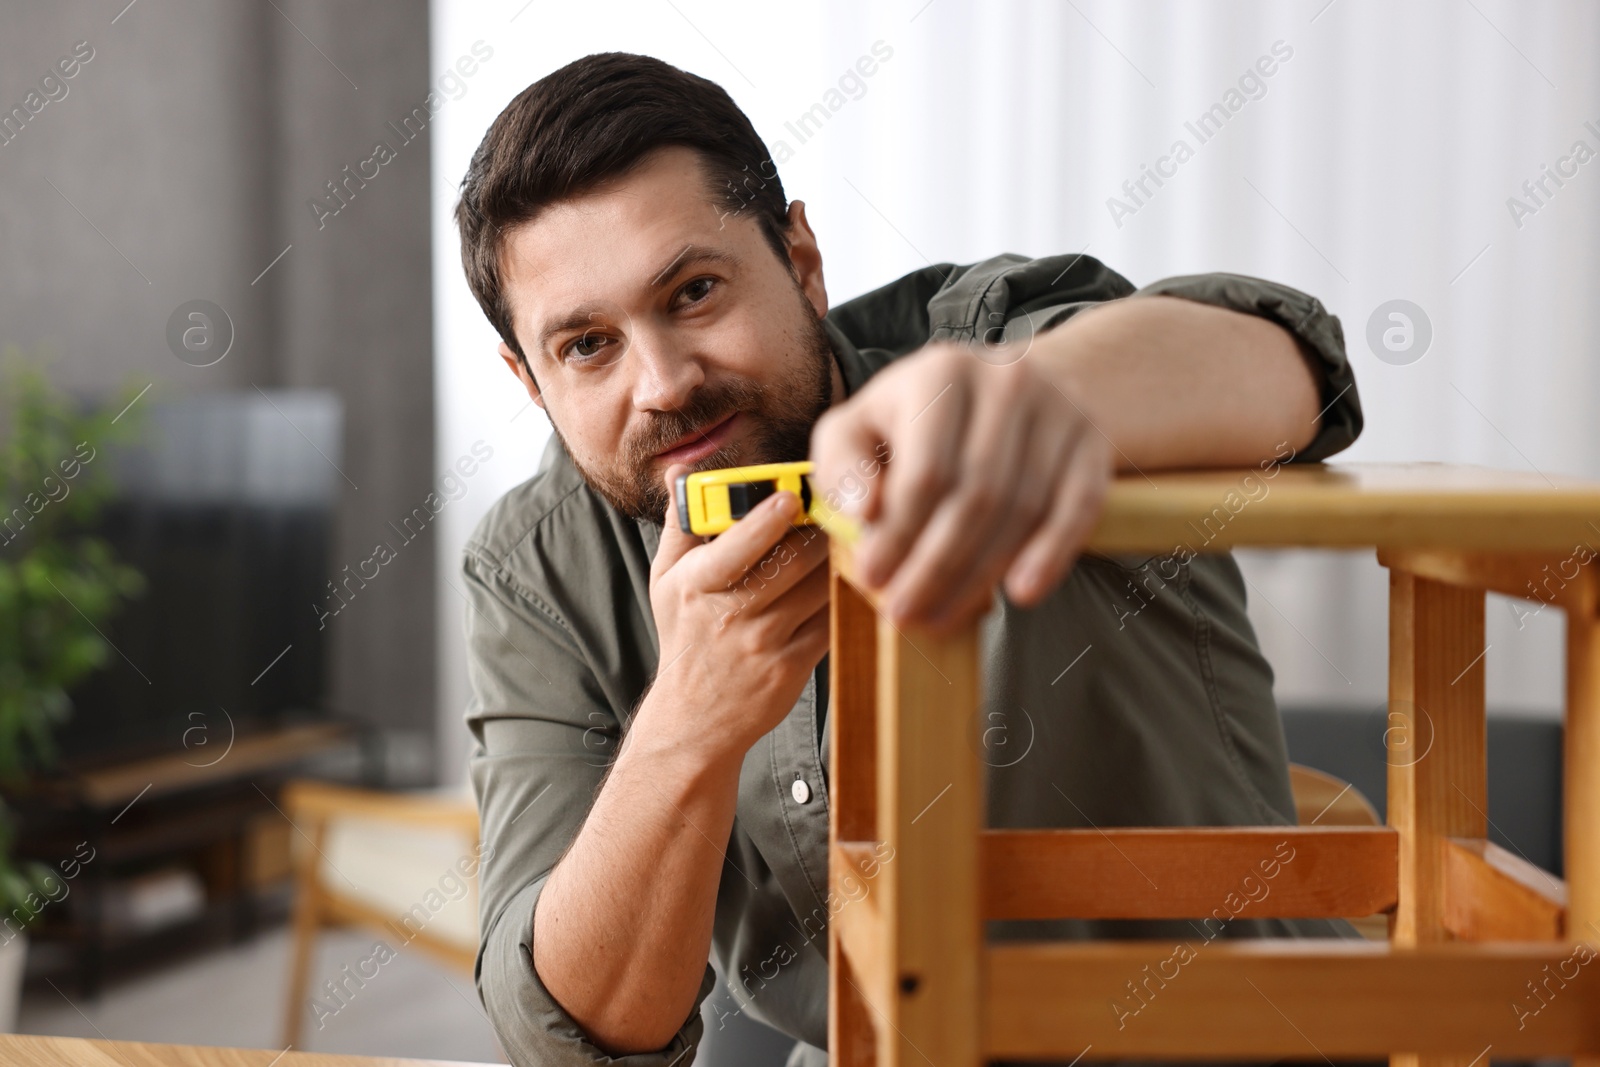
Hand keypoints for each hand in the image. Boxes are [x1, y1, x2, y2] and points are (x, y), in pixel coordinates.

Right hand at [641, 464, 831, 759]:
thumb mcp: (666, 581)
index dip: (767, 520)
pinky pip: (830, 621)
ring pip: (817, 587)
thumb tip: (683, 472)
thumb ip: (680, 525)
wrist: (694, 718)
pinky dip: (843, 596)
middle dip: (818, 529)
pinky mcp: (793, 666)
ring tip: (848, 535)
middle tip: (836, 505)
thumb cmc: (684, 639)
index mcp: (698, 586)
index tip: (791, 496)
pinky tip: (847, 577)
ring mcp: (765, 643)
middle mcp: (731, 614)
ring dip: (836, 557)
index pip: (737, 548)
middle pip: (790, 561)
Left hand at [809, 342, 1111, 634]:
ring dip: (980, 575)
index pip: (925, 472)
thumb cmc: (918, 418)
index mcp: (941, 374)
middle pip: (975, 497)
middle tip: (905, 614)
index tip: (873, 578)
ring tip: (942, 615)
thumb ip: (842, 465)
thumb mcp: (859, 425)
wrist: (1008, 386)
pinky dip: (1052, 554)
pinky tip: (1022, 592)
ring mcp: (1058, 409)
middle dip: (936, 567)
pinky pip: (1078, 508)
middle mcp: (1007, 382)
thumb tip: (865, 512)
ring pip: (1022, 509)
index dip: (898, 535)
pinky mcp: (1091, 441)